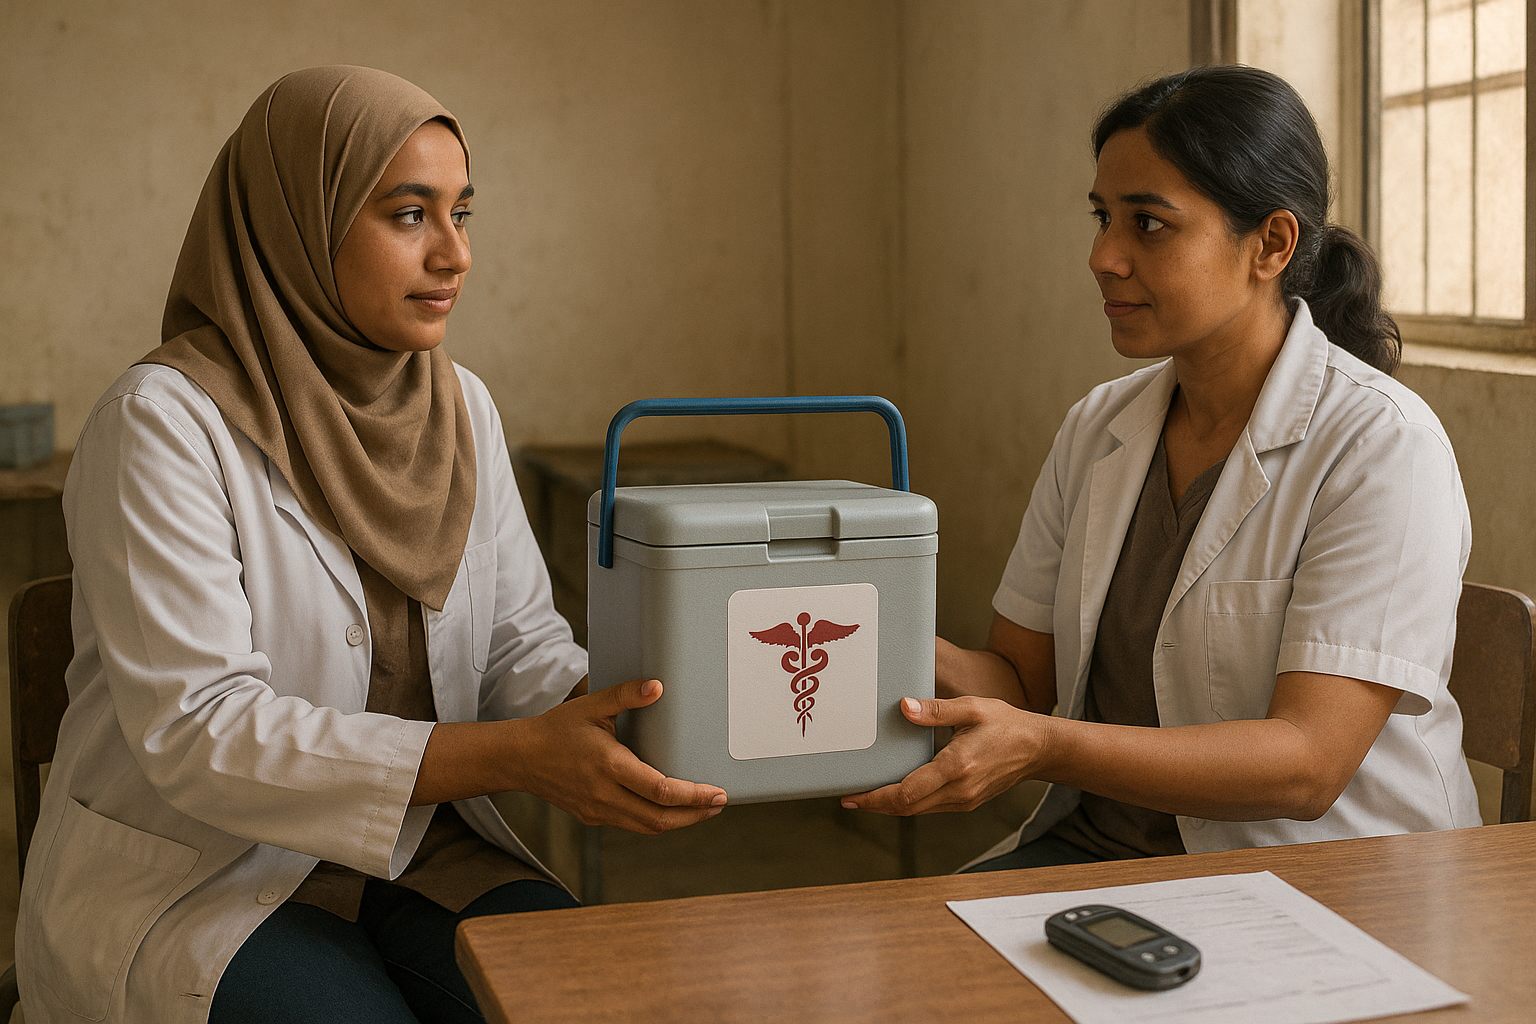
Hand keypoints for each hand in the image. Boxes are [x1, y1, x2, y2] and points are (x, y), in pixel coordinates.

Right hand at [509, 679, 727, 833]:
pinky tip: (670, 809)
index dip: (694, 796)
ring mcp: (598, 810)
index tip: (718, 793)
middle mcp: (605, 794)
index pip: (661, 790)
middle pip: (660, 818)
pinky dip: (657, 821)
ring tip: (703, 809)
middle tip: (719, 804)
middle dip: (695, 814)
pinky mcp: (593, 816)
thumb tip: (658, 687)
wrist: (520, 758)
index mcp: (609, 766)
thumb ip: (626, 695)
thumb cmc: (556, 729)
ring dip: (679, 821)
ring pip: (647, 827)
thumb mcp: (592, 706)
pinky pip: (632, 825)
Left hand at [840, 695, 1047, 814]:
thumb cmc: (1007, 724)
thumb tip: (904, 707)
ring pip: (918, 811)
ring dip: (890, 806)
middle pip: (907, 808)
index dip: (876, 798)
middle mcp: (959, 790)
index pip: (907, 793)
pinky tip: (895, 792)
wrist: (1039, 749)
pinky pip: (930, 807)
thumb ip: (936, 710)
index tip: (853, 796)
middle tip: (849, 798)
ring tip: (866, 796)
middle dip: (876, 805)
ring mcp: (964, 800)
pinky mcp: (967, 802)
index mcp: (957, 767)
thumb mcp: (972, 708)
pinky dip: (909, 803)